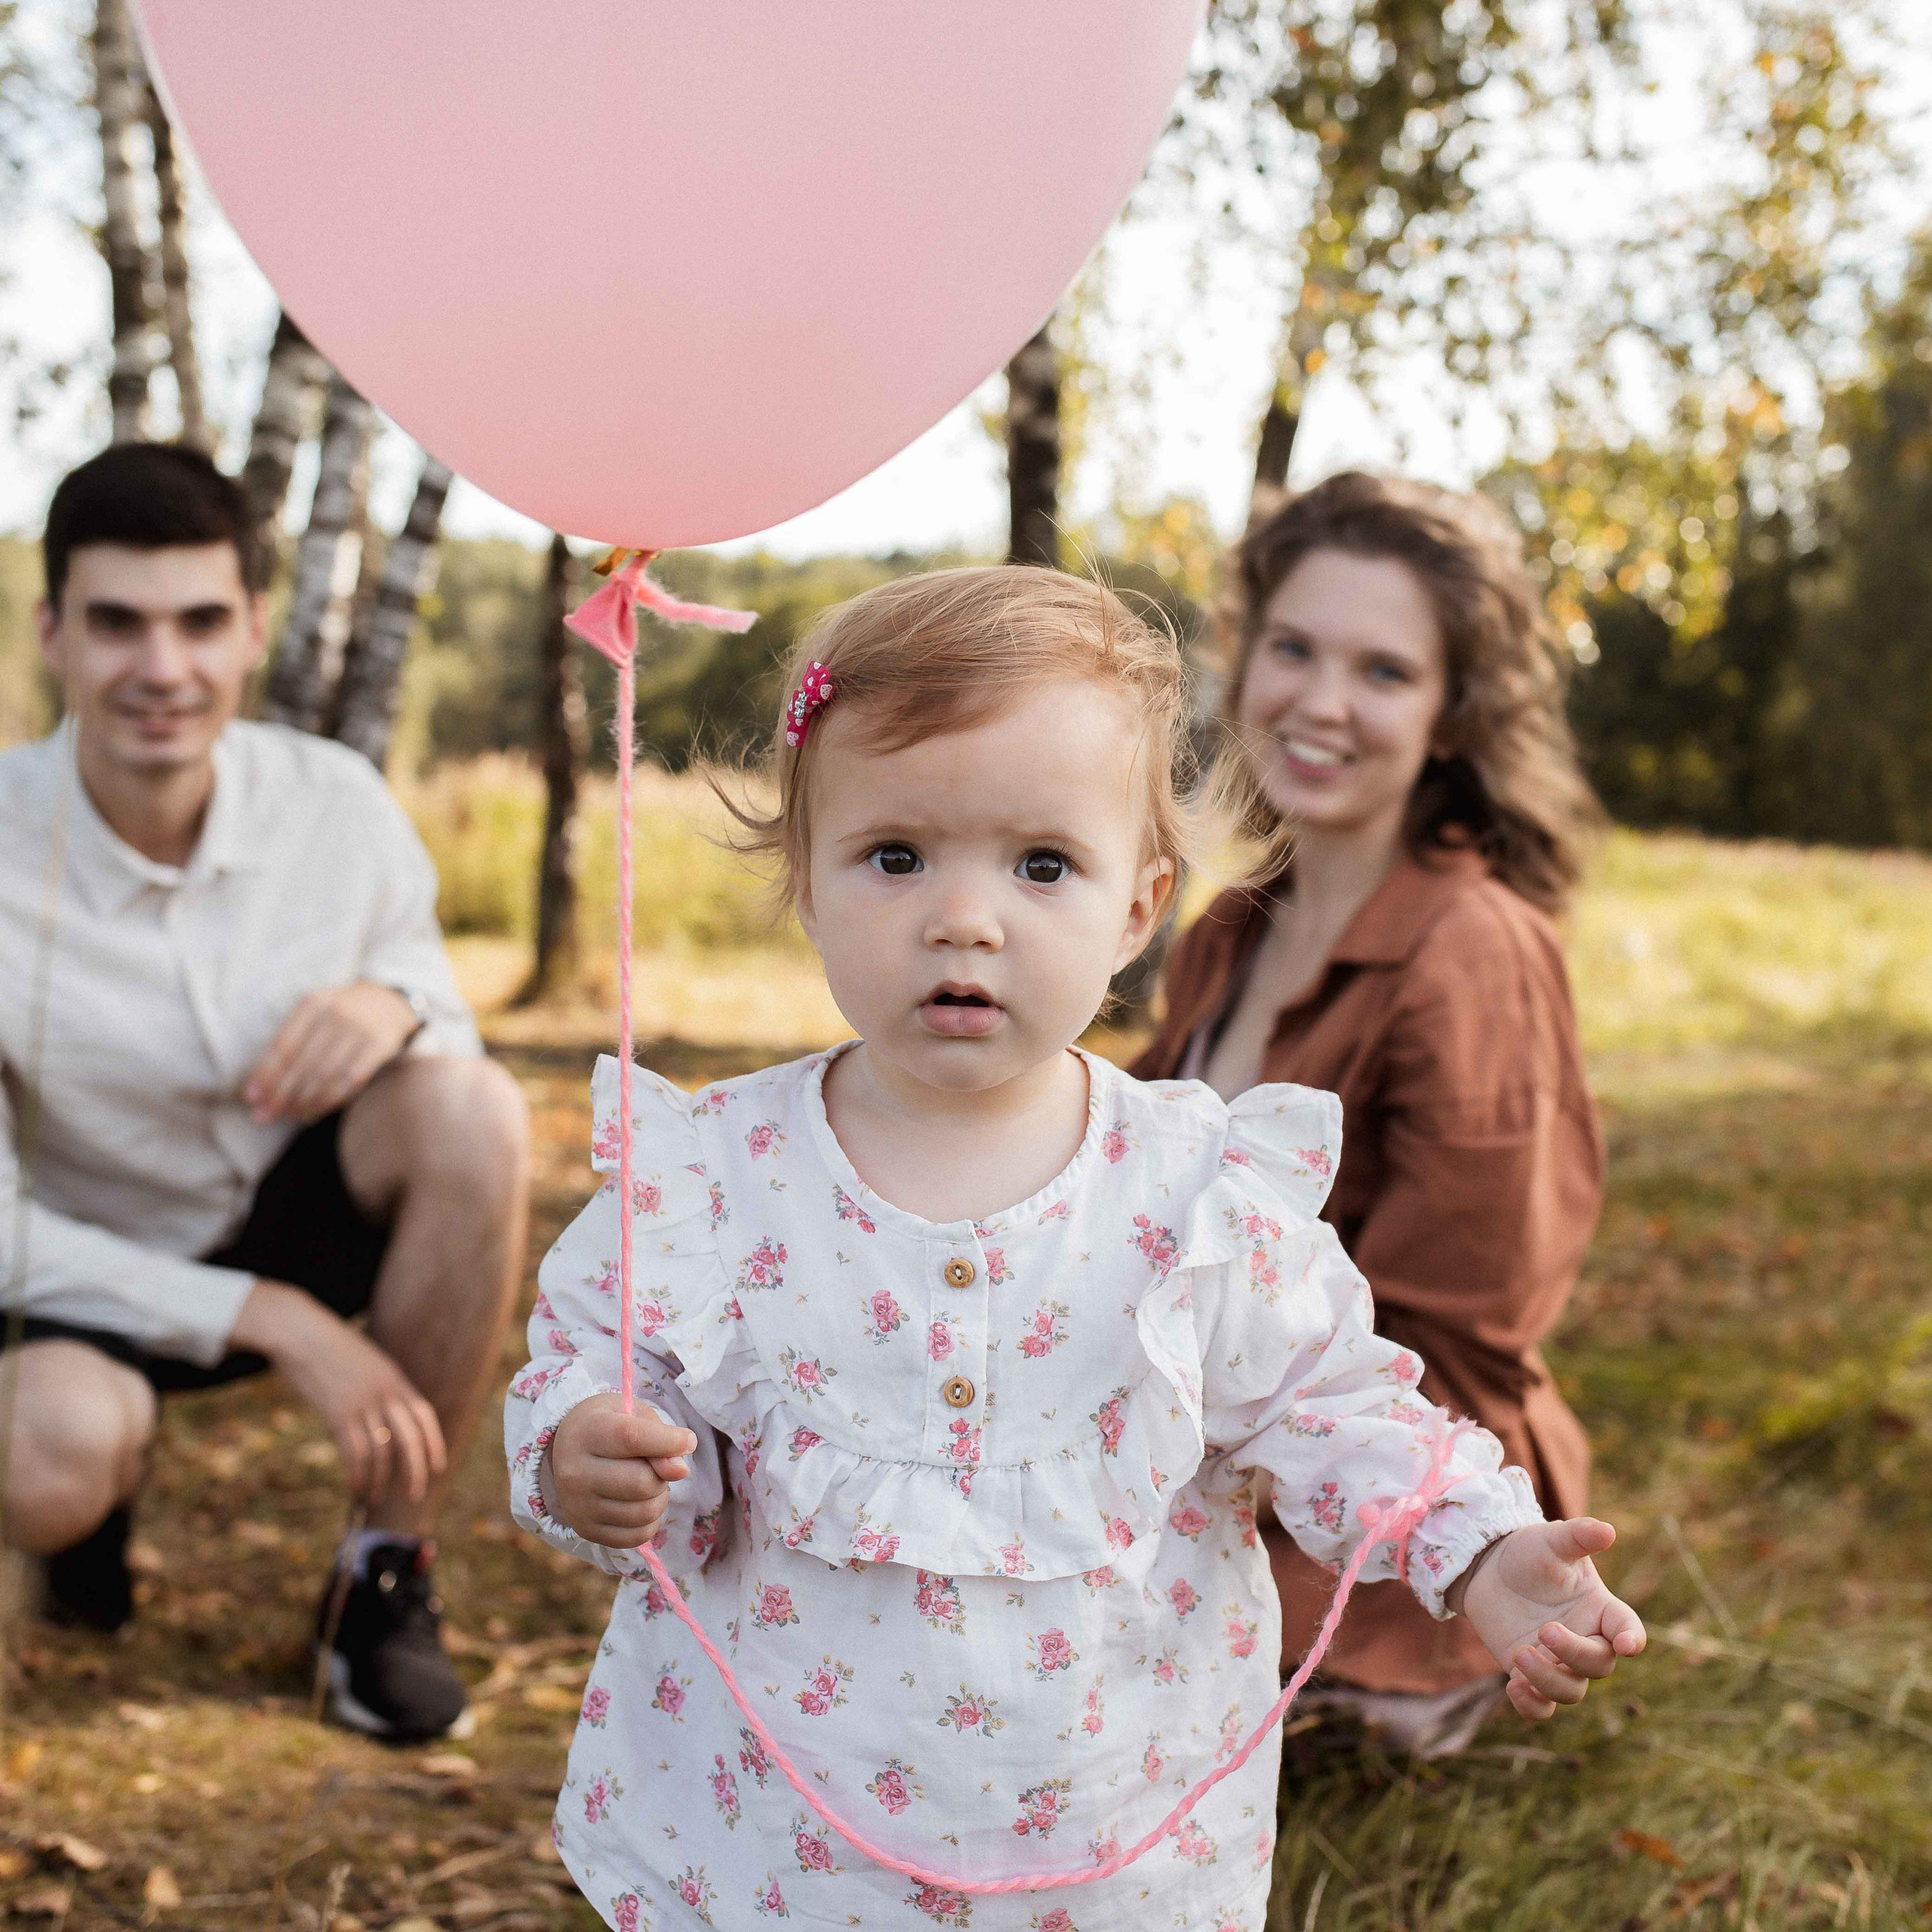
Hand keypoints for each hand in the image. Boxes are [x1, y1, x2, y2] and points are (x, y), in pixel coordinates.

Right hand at [230, 1281, 445, 1503]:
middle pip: (410, 1439)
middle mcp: (385, 1393)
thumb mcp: (367, 1365)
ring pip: (381, 1451)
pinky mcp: (338, 1414)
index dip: (434, 1443)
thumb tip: (389, 1416)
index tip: (438, 1468)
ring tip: (374, 1496)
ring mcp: (362, 1403)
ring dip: (380, 1479)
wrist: (301, 1333)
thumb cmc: (331, 1350)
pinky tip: (357, 1486)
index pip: (424, 1416)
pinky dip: (359, 1474)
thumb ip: (382, 1388)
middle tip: (415, 1494)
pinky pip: (355, 1453)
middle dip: (415, 1470)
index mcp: (395, 1380)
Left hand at [244, 983, 419, 1124]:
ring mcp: (361, 1030)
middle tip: (265, 1116)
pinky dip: (329, 1101)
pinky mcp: (380, 1046)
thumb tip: (254, 1091)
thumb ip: (285, 1045)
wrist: (387, 1003)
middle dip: (281, 1094)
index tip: (251, 1099)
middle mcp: (337, 1014)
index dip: (266, 1074)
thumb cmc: (335, 1017)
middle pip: (303, 1064)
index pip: (283, 1045)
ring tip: (289, 1116)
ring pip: (326, 1076)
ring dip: (304, 1101)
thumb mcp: (311, 1016)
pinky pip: (351, 1081)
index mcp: (312, 1004)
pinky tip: (313, 1112)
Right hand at [547, 1394, 696, 1547]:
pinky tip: (642, 1504)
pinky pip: (635, 1536)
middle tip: (658, 1465)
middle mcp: (575, 1472)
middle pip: (641, 1483)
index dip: (668, 1442)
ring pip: (643, 1512)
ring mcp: (577, 1506)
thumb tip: (680, 1470)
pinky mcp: (585, 1530)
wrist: (570, 1447)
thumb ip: (660, 1436)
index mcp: (587, 1432)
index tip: (687, 1441)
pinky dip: (650, 1522)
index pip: (632, 1438)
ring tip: (648, 1482)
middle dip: (663, 1475)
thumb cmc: (611, 1424)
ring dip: (659, 1498)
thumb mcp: (635, 1415)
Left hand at [1452, 1518, 1646, 1719]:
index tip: (1627, 1645)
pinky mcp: (1530, 1674)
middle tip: (1544, 1630)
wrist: (1488, 1566)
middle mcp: (1586, 1639)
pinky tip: (1513, 1686)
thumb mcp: (1552, 1540)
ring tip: (1519, 1654)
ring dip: (1548, 1680)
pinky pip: (1541, 1707)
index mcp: (1600, 1609)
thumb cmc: (1530, 1551)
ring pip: (1570, 1691)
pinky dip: (1531, 1705)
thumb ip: (1579, 1536)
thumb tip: (1607, 1530)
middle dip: (1575, 1654)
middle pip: (1598, 1665)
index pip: (1627, 1629)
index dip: (1632, 1639)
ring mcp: (1558, 1661)